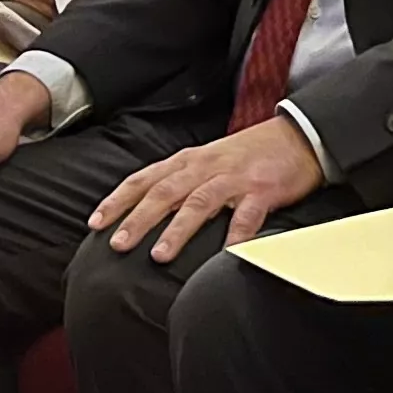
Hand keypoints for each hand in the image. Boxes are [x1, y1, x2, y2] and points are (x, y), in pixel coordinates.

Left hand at [87, 117, 324, 260]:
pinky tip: (225, 256)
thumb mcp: (208, 160)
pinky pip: (246, 217)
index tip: (95, 224)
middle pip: (164, 192)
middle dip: (138, 218)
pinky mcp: (262, 191)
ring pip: (198, 203)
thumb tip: (148, 209)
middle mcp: (205, 167)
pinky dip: (235, 237)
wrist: (297, 136)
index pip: (144, 179)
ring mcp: (234, 179)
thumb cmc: (250, 154)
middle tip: (117, 244)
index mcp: (188, 161)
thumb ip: (181, 181)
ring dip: (177, 230)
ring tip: (159, 255)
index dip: (118, 201)